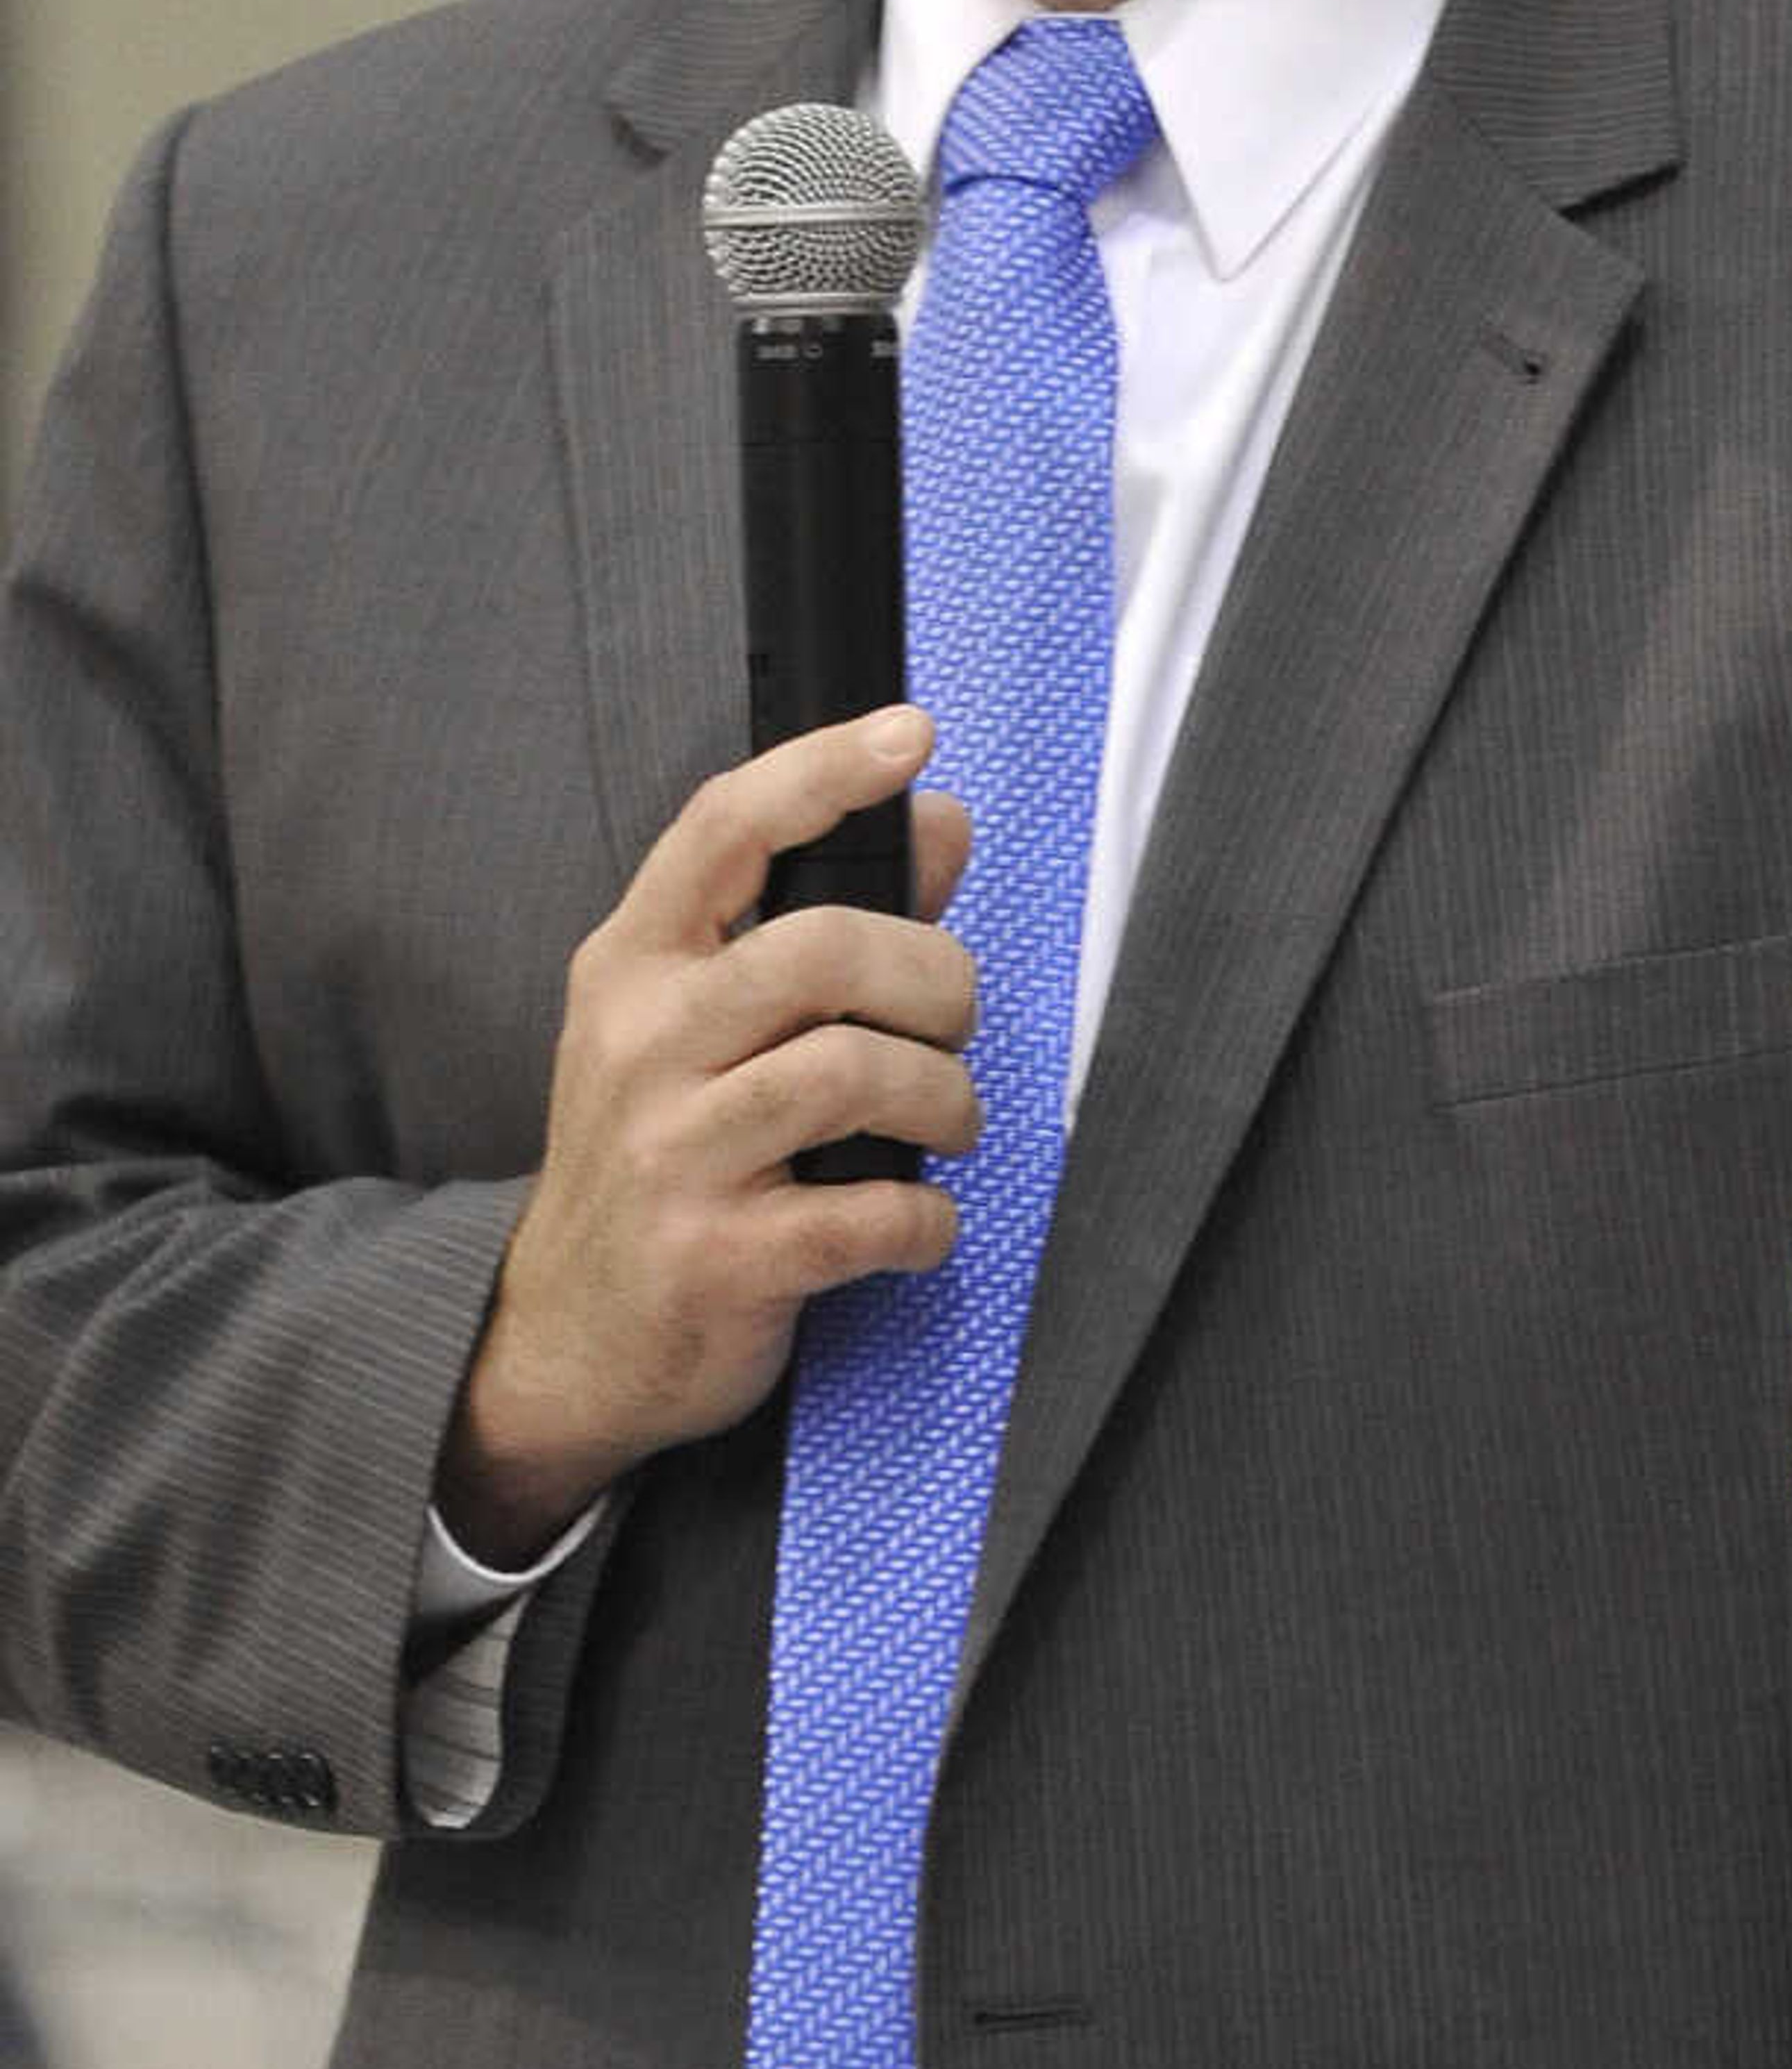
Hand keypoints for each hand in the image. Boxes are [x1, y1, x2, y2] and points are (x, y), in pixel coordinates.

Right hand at [437, 707, 976, 1565]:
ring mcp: (672, 1154)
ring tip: (945, 1124)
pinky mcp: (716, 1258)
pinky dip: (925, 1219)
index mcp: (634, 966)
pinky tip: (915, 1221)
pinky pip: (868, 1214)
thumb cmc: (660, 1153)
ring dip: (943, 1099)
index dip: (824, 770)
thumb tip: (938, 819)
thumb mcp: (702, 1024)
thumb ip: (825, 916)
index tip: (910, 732)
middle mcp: (642, 1045)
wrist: (564, 1336)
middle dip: (934, 980)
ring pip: (855, 1074)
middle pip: (824, 951)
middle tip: (951, 1024)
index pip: (725, 828)